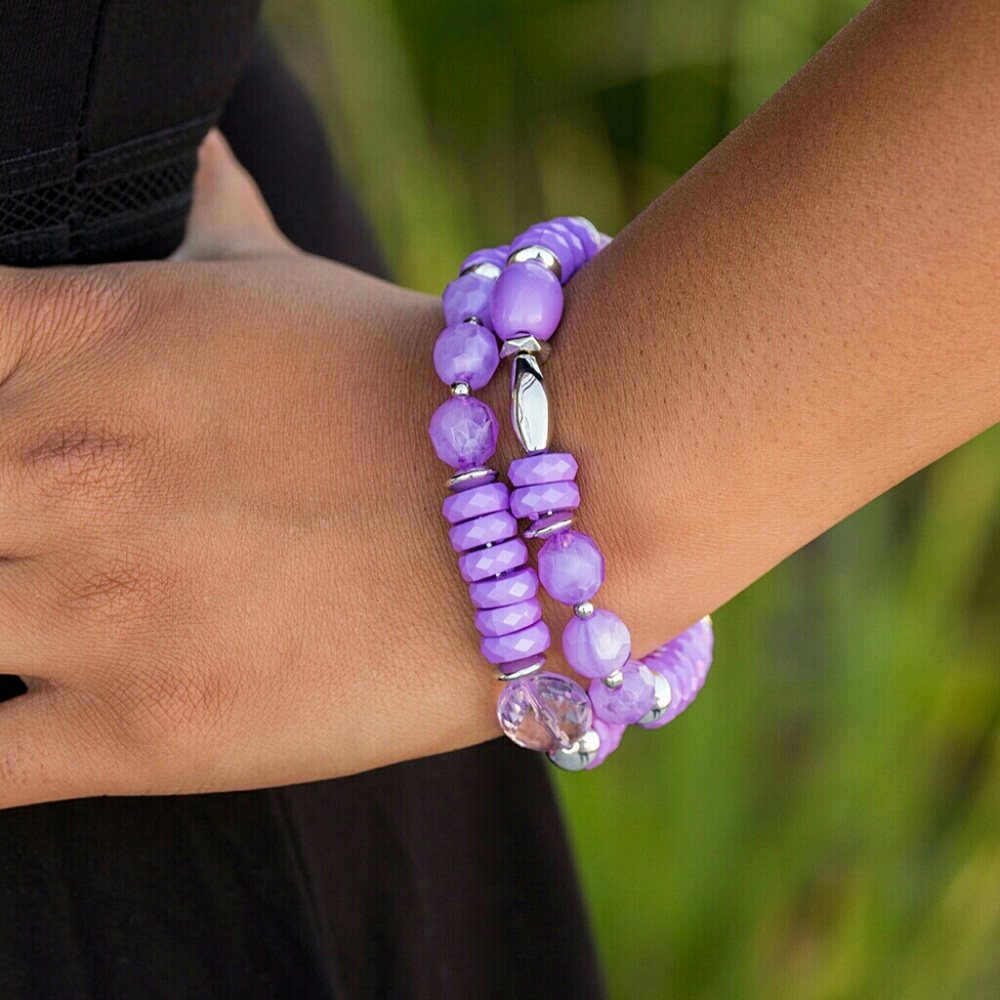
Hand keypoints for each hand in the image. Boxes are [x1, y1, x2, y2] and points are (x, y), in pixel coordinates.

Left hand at [0, 131, 501, 808]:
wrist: (544, 512)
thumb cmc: (408, 388)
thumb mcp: (284, 281)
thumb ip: (207, 215)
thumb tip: (190, 143)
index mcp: (75, 337)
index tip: (5, 432)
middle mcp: (57, 466)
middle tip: (31, 533)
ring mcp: (91, 608)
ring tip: (44, 612)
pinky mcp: (139, 732)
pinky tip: (28, 711)